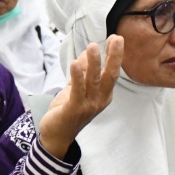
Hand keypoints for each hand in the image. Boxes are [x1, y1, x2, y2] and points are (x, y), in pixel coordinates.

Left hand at [38, 36, 123, 158]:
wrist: (57, 136)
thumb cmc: (68, 111)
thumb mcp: (76, 88)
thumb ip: (82, 72)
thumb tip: (87, 52)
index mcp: (103, 95)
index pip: (112, 72)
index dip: (115, 55)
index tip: (116, 38)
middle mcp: (99, 100)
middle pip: (110, 76)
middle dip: (114, 57)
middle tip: (117, 39)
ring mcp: (88, 105)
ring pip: (93, 81)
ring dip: (93, 63)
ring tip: (93, 46)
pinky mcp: (74, 109)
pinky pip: (77, 90)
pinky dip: (77, 76)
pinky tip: (75, 63)